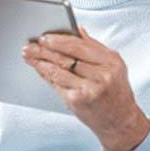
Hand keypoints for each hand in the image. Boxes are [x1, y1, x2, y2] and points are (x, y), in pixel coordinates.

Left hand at [22, 26, 149, 150]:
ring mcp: (88, 90)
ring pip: (58, 71)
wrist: (120, 121)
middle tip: (31, 45)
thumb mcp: (114, 65)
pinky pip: (57, 85)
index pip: (80, 46)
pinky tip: (39, 69)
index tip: (45, 36)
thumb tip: (77, 29)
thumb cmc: (116, 91)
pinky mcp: (77, 102)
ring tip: (29, 55)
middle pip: (66, 57)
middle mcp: (101, 75)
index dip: (59, 40)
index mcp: (111, 62)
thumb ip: (95, 46)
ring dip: (40, 62)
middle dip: (45, 49)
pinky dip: (46, 75)